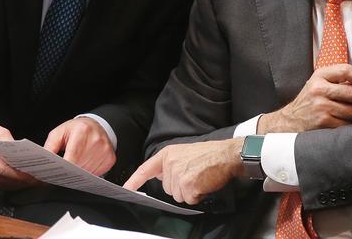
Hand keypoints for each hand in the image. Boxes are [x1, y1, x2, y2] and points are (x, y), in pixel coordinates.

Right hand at [0, 122, 37, 188]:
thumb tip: (23, 152)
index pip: (4, 169)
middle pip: (7, 180)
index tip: (35, 174)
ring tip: (39, 179)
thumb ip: (9, 141)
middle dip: (26, 180)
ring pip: (6, 185)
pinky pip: (3, 185)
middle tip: (42, 177)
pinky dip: (16, 183)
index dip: (20, 174)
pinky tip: (27, 179)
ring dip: (23, 183)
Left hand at [44, 117, 115, 175]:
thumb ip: (50, 147)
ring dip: (79, 174)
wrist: (95, 126)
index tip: (57, 174)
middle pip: (80, 166)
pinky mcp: (110, 158)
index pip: (72, 157)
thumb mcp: (59, 133)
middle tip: (63, 172)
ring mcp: (105, 149)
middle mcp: (96, 139)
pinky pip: (97, 173)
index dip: (64, 168)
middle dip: (70, 172)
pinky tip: (85, 165)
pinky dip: (89, 173)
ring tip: (74, 167)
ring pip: (88, 172)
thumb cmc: (76, 130)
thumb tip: (44, 163)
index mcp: (82, 130)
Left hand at [123, 139, 243, 204]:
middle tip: (194, 175)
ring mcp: (178, 174)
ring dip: (189, 192)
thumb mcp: (184, 152)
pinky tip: (203, 184)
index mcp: (167, 154)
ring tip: (199, 178)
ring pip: (177, 196)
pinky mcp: (188, 184)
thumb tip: (161, 177)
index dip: (135, 180)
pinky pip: (189, 199)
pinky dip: (197, 196)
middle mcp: (170, 163)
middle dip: (180, 186)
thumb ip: (170, 164)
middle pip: (167, 189)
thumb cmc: (207, 154)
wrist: (225, 154)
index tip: (126, 189)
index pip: (146, 169)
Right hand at [258, 64, 351, 132]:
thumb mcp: (318, 84)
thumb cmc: (309, 101)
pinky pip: (346, 123)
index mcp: (319, 76)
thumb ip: (337, 80)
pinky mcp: (322, 121)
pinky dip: (350, 125)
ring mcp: (320, 105)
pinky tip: (346, 123)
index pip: (346, 70)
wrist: (290, 120)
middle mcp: (318, 89)